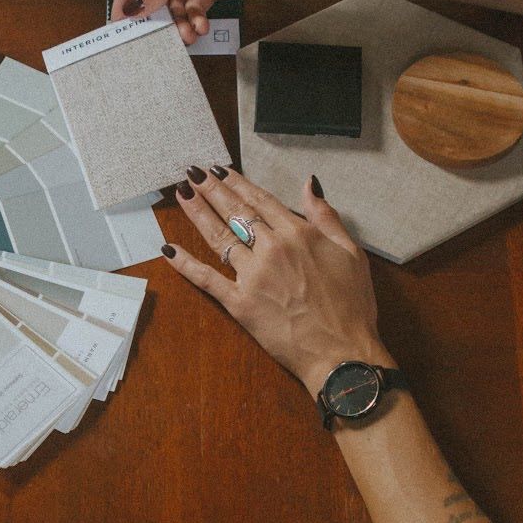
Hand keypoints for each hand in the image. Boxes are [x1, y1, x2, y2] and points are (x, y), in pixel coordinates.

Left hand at [165, 166, 390, 394]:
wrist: (343, 352)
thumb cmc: (353, 307)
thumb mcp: (351, 253)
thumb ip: (326, 216)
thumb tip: (310, 184)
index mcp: (299, 234)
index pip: (261, 201)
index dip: (238, 183)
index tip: (220, 170)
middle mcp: (272, 248)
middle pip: (236, 212)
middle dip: (211, 190)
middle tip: (192, 173)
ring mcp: (253, 276)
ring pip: (219, 237)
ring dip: (198, 213)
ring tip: (182, 194)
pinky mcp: (240, 304)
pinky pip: (207, 279)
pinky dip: (186, 264)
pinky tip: (168, 249)